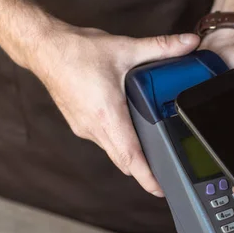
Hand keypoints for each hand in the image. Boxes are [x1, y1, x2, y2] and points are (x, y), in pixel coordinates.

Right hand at [29, 23, 199, 196]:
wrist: (44, 49)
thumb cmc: (77, 52)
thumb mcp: (125, 48)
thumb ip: (161, 47)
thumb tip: (189, 43)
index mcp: (107, 116)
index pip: (130, 157)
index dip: (147, 177)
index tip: (160, 190)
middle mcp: (94, 128)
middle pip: (123, 160)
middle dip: (143, 168)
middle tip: (165, 171)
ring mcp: (84, 128)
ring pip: (112, 150)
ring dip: (129, 151)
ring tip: (151, 142)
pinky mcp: (79, 124)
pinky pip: (102, 139)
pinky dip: (117, 138)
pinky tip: (126, 122)